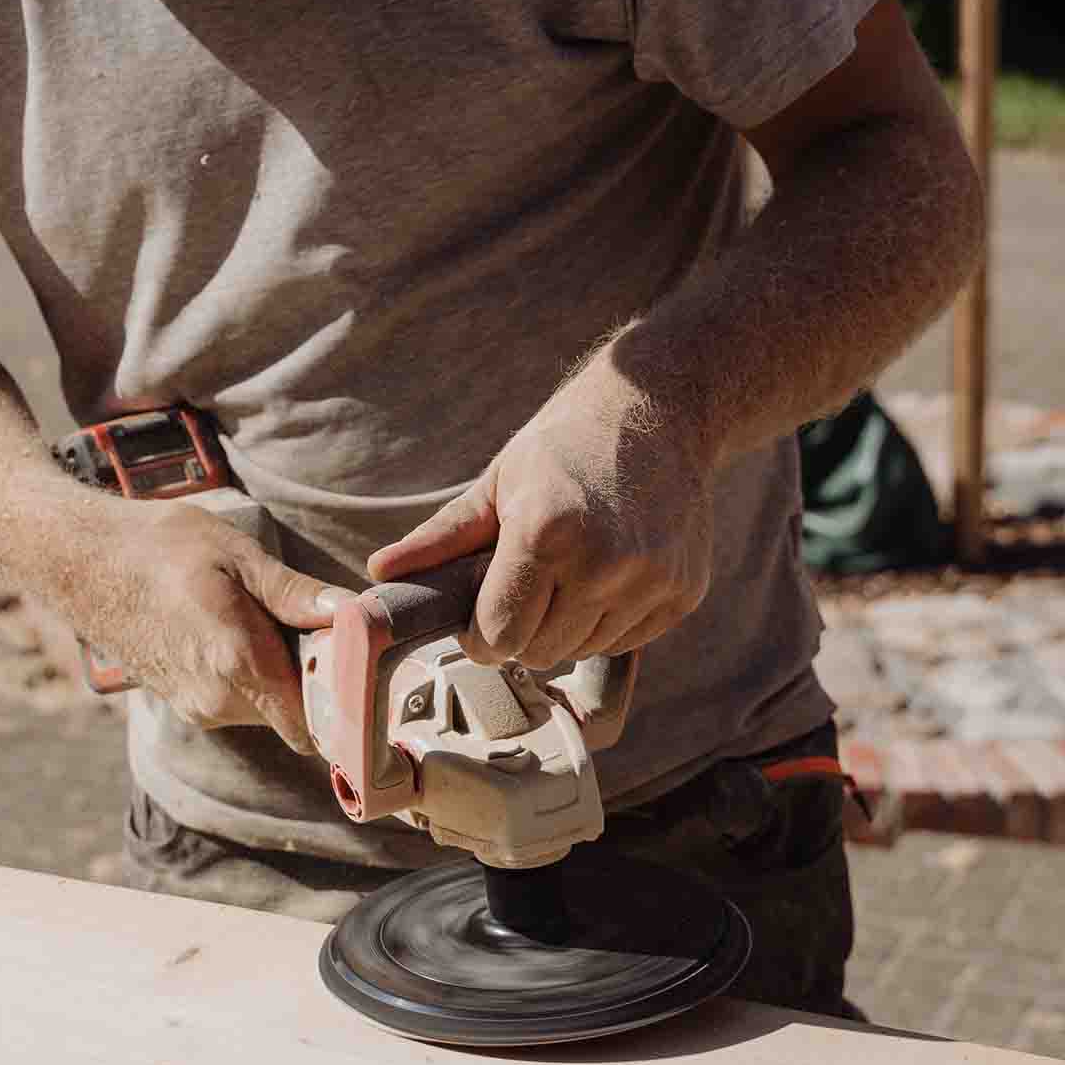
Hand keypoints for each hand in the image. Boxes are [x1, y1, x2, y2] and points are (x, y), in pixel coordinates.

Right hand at [74, 503, 355, 752]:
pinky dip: (247, 675)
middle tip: (310, 624)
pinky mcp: (182, 703)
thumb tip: (351, 614)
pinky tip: (231, 628)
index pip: (315, 723)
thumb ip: (295, 594)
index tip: (354, 666)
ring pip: (265, 707)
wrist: (81, 562)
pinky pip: (236, 701)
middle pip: (295, 713)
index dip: (341, 701)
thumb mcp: (236, 554)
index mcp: (239, 664)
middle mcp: (219, 701)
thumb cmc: (158, 548)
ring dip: (277, 675)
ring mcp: (197, 707)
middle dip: (310, 678)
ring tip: (261, 618)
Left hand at [367, 366, 712, 668]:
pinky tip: (607, 573)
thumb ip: (441, 538)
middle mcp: (605, 562)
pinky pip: (626, 642)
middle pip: (539, 653)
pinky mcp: (684, 592)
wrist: (657, 411)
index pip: (498, 634)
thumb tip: (380, 574)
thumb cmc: (564, 446)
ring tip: (567, 573)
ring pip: (583, 652)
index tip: (478, 618)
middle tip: (522, 588)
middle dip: (519, 632)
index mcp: (546, 531)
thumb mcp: (496, 483)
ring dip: (565, 629)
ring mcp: (651, 580)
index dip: (479, 634)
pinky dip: (607, 622)